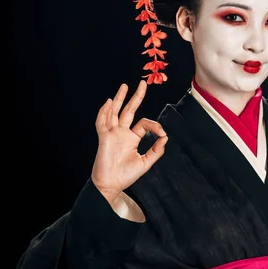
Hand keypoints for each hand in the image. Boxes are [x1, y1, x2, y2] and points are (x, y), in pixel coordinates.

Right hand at [91, 80, 167, 201]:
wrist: (111, 185)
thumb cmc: (125, 176)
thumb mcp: (145, 163)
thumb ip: (156, 151)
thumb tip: (165, 137)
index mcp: (132, 138)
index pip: (143, 123)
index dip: (154, 125)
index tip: (162, 133)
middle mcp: (122, 133)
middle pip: (129, 111)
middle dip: (135, 97)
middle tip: (141, 83)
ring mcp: (112, 134)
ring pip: (115, 112)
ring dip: (119, 99)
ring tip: (124, 86)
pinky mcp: (104, 138)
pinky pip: (102, 123)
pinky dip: (104, 112)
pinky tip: (109, 102)